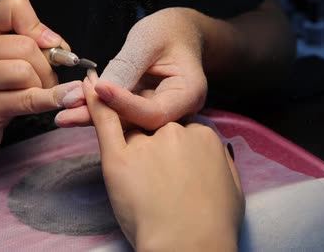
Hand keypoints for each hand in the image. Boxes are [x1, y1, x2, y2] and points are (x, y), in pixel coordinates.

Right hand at [0, 0, 81, 171]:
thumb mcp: (2, 61)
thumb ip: (29, 45)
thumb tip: (60, 47)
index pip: (13, 6)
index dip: (39, 27)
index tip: (48, 47)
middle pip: (26, 46)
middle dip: (47, 66)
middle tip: (47, 82)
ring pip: (26, 71)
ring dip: (44, 86)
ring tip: (39, 95)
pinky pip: (27, 98)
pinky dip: (52, 99)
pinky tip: (66, 99)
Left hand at [56, 8, 207, 129]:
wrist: (179, 33)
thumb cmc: (169, 30)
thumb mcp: (148, 40)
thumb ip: (127, 65)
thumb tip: (101, 90)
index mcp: (189, 95)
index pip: (154, 113)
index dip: (124, 104)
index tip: (98, 87)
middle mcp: (177, 111)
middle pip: (137, 123)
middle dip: (101, 117)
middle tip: (67, 113)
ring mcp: (159, 112)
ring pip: (124, 121)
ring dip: (93, 117)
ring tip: (63, 116)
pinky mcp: (142, 110)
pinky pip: (120, 113)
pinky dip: (97, 110)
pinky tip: (72, 110)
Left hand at [84, 71, 243, 250]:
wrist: (187, 244)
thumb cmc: (213, 224)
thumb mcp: (233, 187)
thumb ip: (223, 160)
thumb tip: (216, 148)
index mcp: (203, 136)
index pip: (183, 127)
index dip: (176, 144)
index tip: (174, 164)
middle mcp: (175, 132)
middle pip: (156, 123)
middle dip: (153, 142)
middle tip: (154, 174)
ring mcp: (146, 143)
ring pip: (132, 128)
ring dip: (128, 132)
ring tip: (131, 162)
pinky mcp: (118, 157)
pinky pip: (105, 122)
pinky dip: (96, 102)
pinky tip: (90, 86)